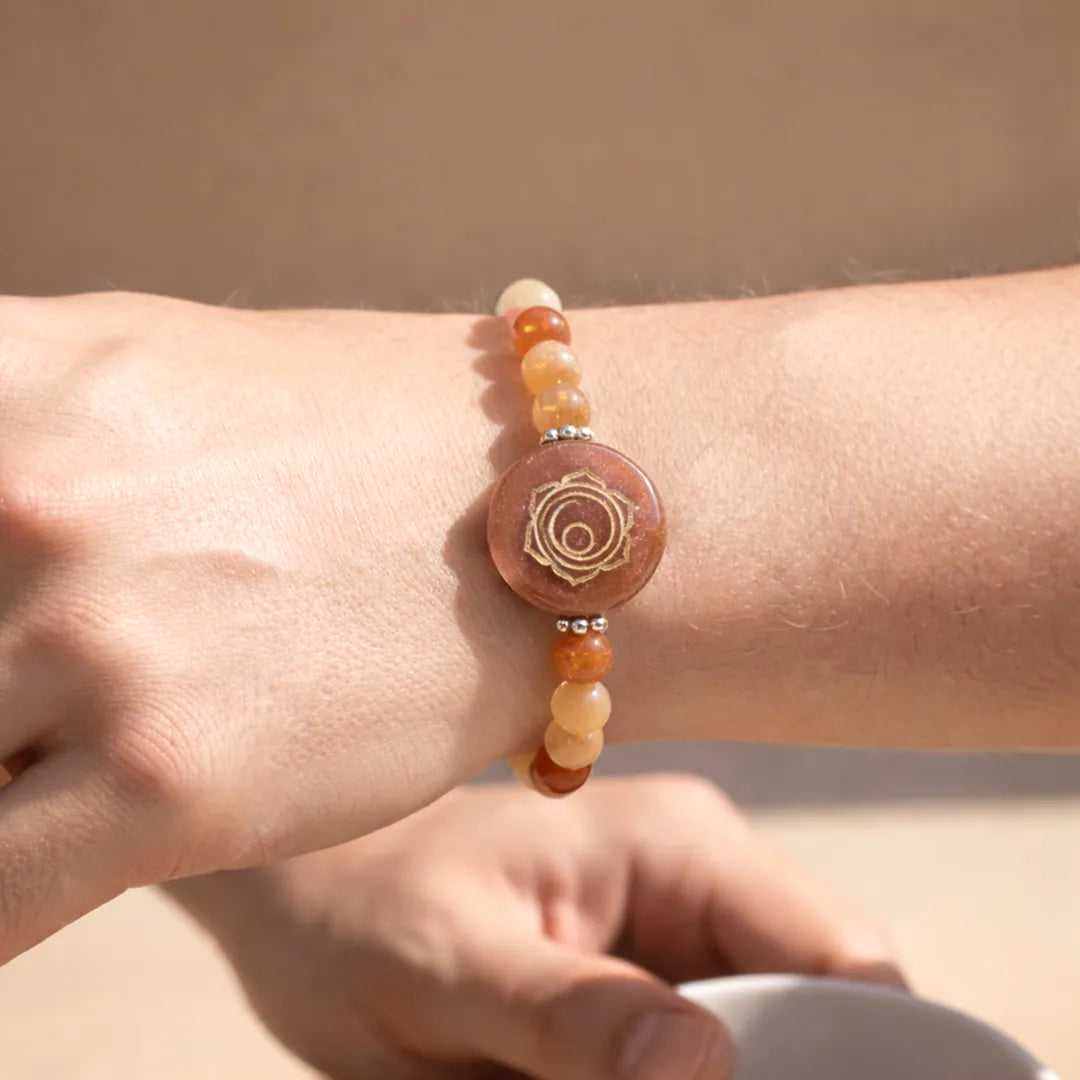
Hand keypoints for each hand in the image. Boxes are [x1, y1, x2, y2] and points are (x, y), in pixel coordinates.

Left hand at [0, 291, 535, 961]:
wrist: (536, 508)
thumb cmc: (356, 438)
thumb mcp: (144, 377)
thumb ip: (8, 442)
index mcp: (4, 386)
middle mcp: (28, 505)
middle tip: (21, 706)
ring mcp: (101, 646)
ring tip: (69, 757)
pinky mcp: (175, 784)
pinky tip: (33, 873)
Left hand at [171, 777, 904, 1079]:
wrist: (303, 886)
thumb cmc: (356, 905)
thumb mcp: (446, 969)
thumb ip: (570, 1018)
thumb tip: (711, 1072)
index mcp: (679, 844)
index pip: (838, 960)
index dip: (866, 1060)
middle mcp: (696, 871)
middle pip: (815, 1006)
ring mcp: (671, 919)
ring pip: (763, 1036)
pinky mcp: (638, 968)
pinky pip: (703, 1045)